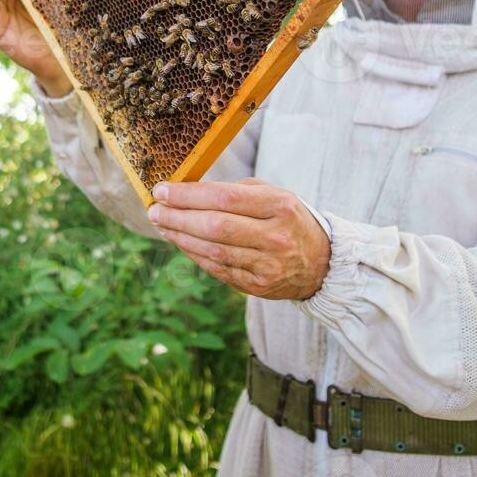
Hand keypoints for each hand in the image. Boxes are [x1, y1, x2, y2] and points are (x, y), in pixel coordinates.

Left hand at [147, 179, 330, 299]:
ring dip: (180, 237)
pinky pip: (217, 269)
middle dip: (177, 217)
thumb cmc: (289, 219)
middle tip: (154, 209)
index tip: (162, 190)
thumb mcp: (274, 195)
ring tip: (162, 224)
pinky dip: (194, 254)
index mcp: (280, 206)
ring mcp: (267, 265)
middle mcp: (275, 237)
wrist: (321, 263)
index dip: (188, 195)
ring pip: (212, 251)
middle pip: (215, 226)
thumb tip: (188, 191)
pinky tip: (180, 242)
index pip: (225, 198)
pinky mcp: (257, 286)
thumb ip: (235, 190)